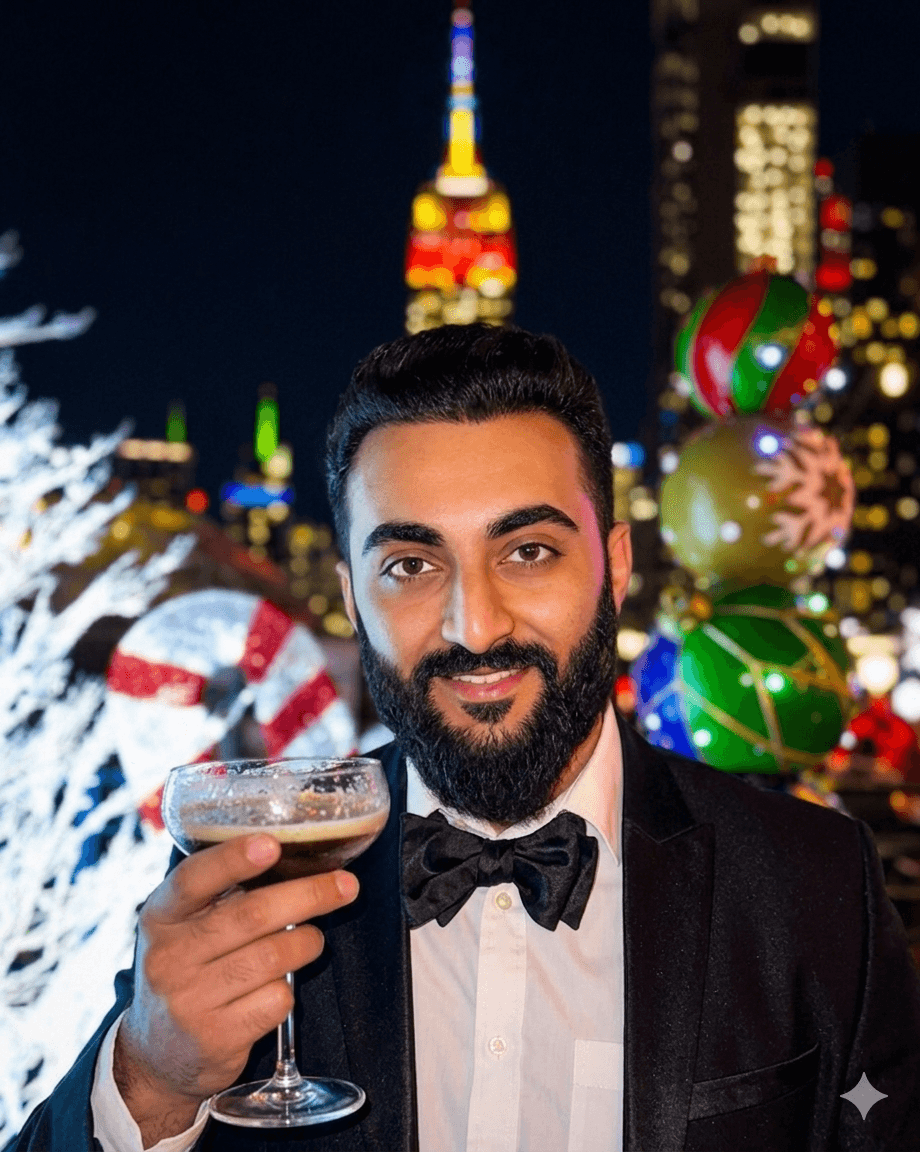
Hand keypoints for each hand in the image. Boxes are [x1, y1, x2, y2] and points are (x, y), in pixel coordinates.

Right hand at [113, 835, 358, 1143]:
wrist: (156, 1055)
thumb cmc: (189, 969)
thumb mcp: (184, 927)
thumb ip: (221, 894)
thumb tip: (295, 855)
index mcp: (160, 916)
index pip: (194, 879)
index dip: (233, 859)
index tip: (271, 845)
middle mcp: (168, 956)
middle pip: (251, 915)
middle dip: (309, 895)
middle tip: (346, 885)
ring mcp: (189, 1001)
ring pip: (272, 957)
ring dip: (306, 942)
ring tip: (311, 939)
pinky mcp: (215, 1038)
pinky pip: (276, 1000)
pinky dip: (288, 990)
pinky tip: (278, 987)